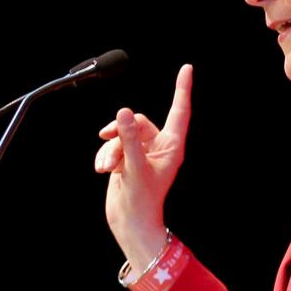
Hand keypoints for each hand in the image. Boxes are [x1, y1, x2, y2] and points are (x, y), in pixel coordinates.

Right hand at [94, 65, 192, 268]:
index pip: (179, 111)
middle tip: (108, 140)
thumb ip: (129, 138)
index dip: (182, 89)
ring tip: (108, 167)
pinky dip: (105, 155)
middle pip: (137, 120)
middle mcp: (157, 147)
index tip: (187, 68)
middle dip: (120, 131)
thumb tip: (123, 112)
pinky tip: (103, 170)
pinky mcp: (126, 159)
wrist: (128, 222)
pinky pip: (112, 145)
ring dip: (111, 148)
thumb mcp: (135, 167)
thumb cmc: (141, 200)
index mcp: (171, 147)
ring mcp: (141, 153)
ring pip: (121, 133)